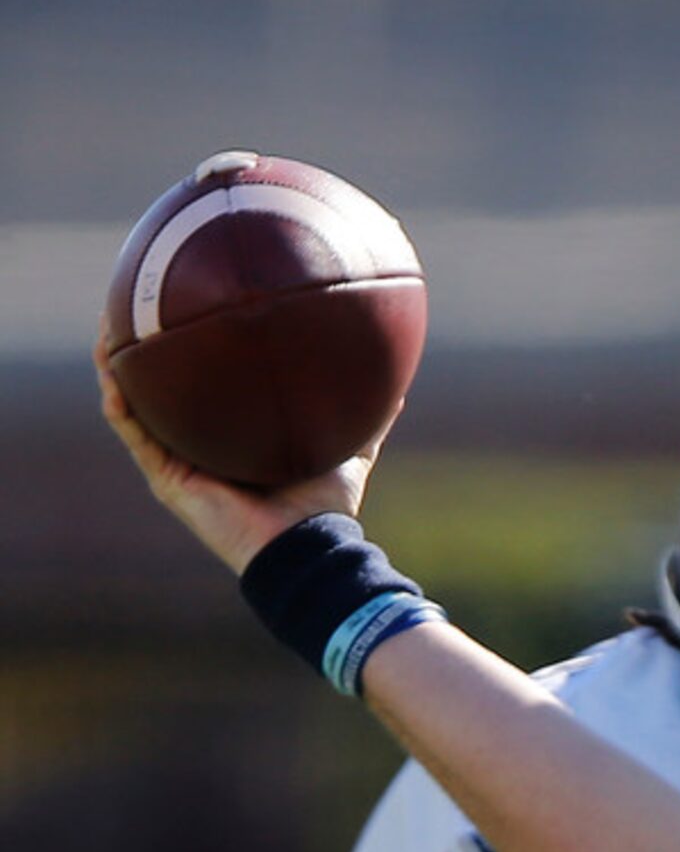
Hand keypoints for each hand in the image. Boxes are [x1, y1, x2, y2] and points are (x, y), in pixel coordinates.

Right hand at [92, 331, 389, 576]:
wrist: (307, 547)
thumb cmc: (326, 507)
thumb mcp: (349, 451)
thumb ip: (367, 420)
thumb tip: (398, 388)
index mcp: (229, 439)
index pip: (202, 390)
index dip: (190, 355)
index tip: (186, 311)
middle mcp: (197, 448)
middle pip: (160, 390)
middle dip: (143, 350)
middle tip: (135, 304)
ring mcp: (177, 463)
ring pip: (133, 404)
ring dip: (115, 365)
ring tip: (107, 326)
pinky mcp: (166, 479)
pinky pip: (132, 430)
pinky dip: (119, 400)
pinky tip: (112, 371)